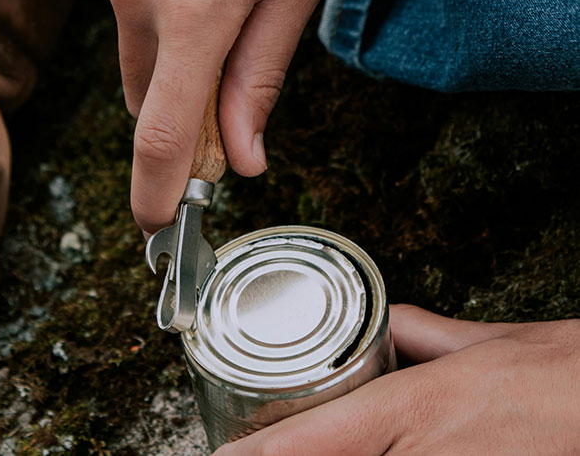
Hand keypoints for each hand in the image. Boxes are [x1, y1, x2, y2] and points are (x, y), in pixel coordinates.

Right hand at [79, 0, 327, 233]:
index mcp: (195, 11)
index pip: (163, 136)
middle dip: (180, 111)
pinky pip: (122, 13)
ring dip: (166, 57)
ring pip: (132, 60)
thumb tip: (243, 158)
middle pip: (145, 104)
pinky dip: (151, 13)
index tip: (158, 228)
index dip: (155, 195)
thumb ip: (260, 77)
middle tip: (224, 74)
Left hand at [214, 305, 579, 454]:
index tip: (223, 455)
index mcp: (413, 407)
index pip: (309, 439)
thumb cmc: (558, 373)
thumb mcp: (481, 341)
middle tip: (248, 452)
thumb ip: (426, 334)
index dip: (254, 455)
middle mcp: (420, 455)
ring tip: (298, 453)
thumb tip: (394, 326)